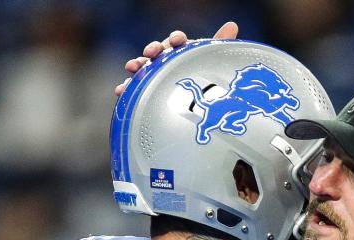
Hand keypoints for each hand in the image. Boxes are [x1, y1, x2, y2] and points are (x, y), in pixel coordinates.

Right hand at [114, 22, 239, 95]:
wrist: (195, 102)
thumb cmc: (201, 74)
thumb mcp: (210, 60)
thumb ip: (219, 43)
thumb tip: (232, 25)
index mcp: (181, 49)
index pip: (178, 40)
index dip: (176, 40)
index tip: (176, 41)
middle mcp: (166, 58)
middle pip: (158, 50)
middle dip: (153, 50)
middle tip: (150, 52)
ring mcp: (154, 72)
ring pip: (144, 66)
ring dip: (137, 64)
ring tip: (132, 67)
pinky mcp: (146, 87)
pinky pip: (135, 86)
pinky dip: (128, 87)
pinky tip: (121, 90)